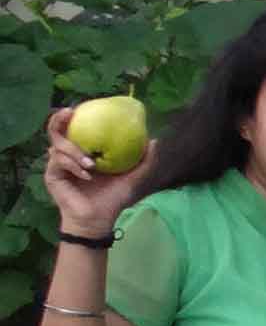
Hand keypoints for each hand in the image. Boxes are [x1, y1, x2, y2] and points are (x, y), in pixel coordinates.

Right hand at [44, 109, 139, 239]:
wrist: (100, 220)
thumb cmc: (113, 198)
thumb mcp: (132, 178)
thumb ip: (144, 161)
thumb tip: (154, 141)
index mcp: (83, 151)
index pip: (74, 128)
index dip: (73, 115)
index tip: (81, 106)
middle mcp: (67, 155)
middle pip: (56, 130)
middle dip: (60, 119)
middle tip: (70, 113)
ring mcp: (57, 164)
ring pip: (56, 146)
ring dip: (74, 151)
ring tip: (91, 163)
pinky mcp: (52, 175)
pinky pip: (58, 162)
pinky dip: (73, 165)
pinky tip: (87, 174)